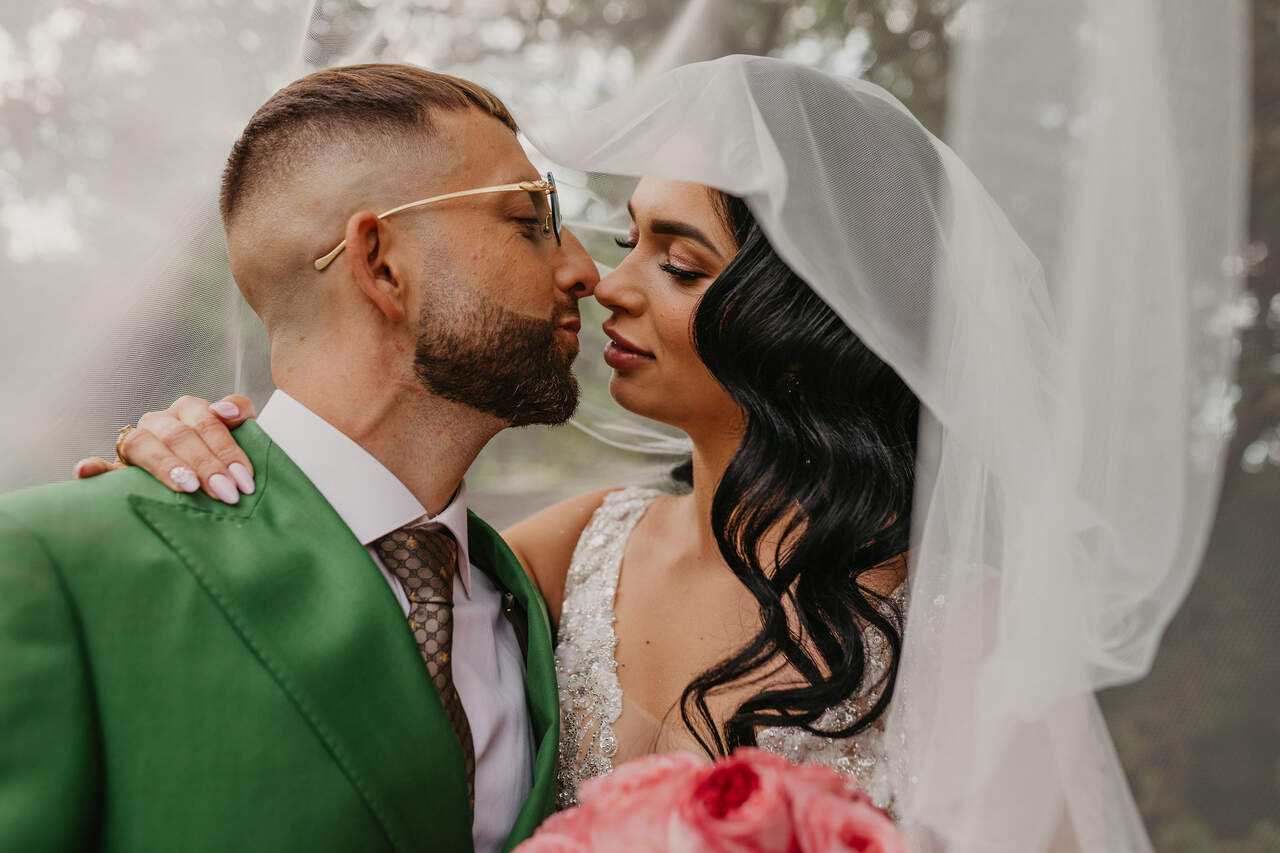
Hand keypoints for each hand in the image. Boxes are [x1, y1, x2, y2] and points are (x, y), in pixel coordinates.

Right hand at [72, 394, 257, 503]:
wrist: (198, 484)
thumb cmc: (222, 460)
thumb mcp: (240, 438)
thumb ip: (241, 417)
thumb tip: (226, 410)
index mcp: (190, 411)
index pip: (207, 420)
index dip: (226, 448)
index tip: (243, 478)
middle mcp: (160, 421)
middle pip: (180, 435)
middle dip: (206, 465)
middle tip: (226, 492)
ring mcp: (136, 441)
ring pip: (143, 444)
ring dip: (166, 465)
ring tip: (187, 486)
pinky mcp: (115, 465)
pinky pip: (100, 464)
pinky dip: (92, 466)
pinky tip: (87, 470)